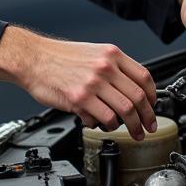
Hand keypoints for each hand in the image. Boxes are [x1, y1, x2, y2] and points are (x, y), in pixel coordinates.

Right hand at [0, 26, 156, 140]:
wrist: (33, 58)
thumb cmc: (59, 57)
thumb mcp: (93, 52)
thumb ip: (113, 67)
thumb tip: (129, 88)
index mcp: (112, 54)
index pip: (144, 77)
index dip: (153, 97)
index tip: (152, 107)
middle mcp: (106, 67)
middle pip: (138, 97)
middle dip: (147, 117)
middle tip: (149, 126)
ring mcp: (93, 83)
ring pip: (125, 110)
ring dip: (133, 126)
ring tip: (134, 133)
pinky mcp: (79, 98)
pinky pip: (105, 118)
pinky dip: (108, 125)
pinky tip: (104, 124)